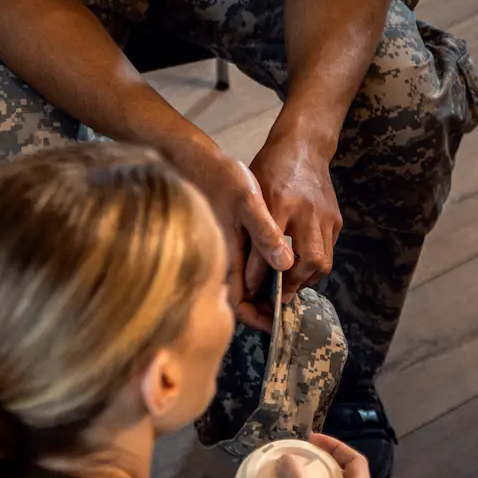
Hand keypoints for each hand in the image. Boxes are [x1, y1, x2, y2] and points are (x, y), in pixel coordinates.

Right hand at [170, 143, 293, 331]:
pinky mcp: (220, 238)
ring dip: (259, 290)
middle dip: (260, 307)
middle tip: (287, 305)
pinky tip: (273, 263)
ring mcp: (217, 250)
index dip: (256, 317)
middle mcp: (217, 259)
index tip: (276, 322)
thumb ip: (265, 233)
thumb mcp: (247, 202)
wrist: (190, 155)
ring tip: (285, 288)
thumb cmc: (218, 177)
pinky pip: (237, 265)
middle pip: (238, 297)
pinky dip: (254, 272)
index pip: (236, 302)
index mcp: (224, 257)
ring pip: (238, 283)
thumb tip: (285, 264)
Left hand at [249, 135, 342, 299]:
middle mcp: (306, 212)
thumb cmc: (269, 170)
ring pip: (322, 262)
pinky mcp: (335, 220)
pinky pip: (329, 252)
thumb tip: (243, 265)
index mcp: (279, 203)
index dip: (259, 276)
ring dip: (305, 279)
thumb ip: (251, 228)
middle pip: (308, 262)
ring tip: (288, 285)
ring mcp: (325, 216)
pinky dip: (314, 265)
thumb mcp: (251, 193)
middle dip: (292, 284)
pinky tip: (300, 267)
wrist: (304, 146)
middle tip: (276, 296)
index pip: (269, 250)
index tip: (250, 292)